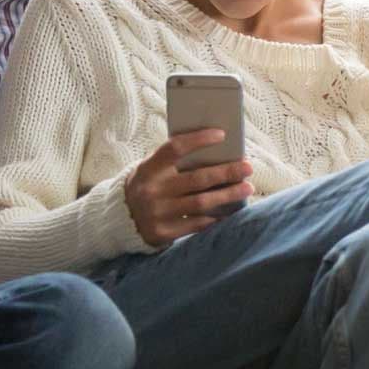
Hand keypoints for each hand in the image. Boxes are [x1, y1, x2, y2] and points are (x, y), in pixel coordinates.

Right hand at [124, 131, 254, 246]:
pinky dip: (216, 217)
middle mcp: (153, 190)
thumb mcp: (151, 169)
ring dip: (228, 195)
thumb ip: (174, 162)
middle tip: (247, 167)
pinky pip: (196, 224)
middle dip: (226, 172)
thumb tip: (216, 153)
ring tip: (246, 187)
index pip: (175, 148)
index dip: (198, 140)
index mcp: (149, 169)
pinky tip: (231, 210)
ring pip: (201, 203)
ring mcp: (158, 213)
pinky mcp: (164, 233)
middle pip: (197, 178)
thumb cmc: (147, 186)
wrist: (120, 219)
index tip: (222, 135)